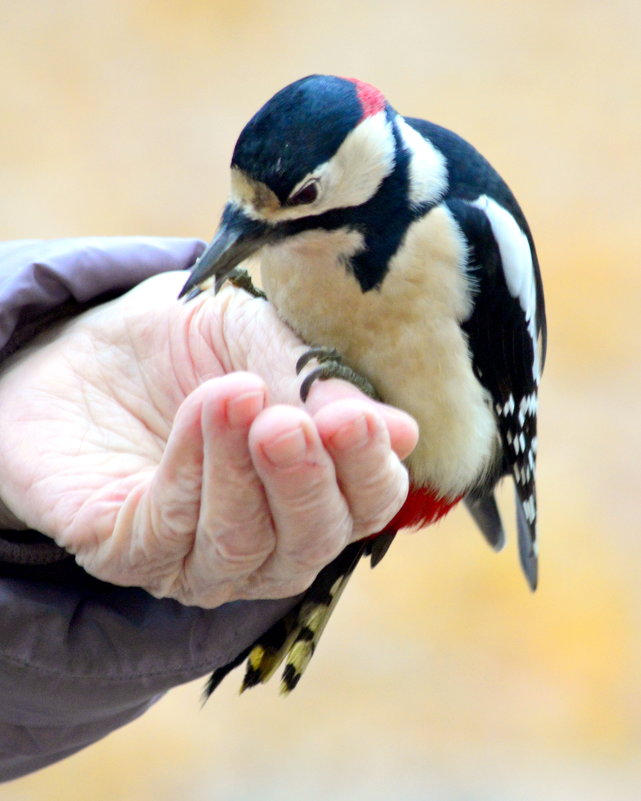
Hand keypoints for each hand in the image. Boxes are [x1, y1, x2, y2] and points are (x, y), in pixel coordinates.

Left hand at [0, 270, 416, 606]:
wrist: (91, 343)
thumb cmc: (190, 345)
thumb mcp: (260, 339)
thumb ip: (319, 385)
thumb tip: (405, 435)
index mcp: (316, 485)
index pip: (368, 502)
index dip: (369, 470)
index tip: (354, 420)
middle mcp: (268, 538)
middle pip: (311, 543)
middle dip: (304, 483)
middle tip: (287, 422)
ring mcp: (199, 557)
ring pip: (241, 547)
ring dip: (238, 472)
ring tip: (232, 394)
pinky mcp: (131, 555)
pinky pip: (167, 536)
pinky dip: (187, 472)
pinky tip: (198, 412)